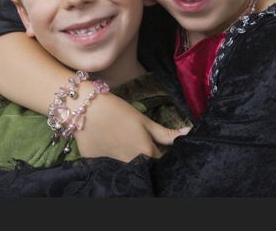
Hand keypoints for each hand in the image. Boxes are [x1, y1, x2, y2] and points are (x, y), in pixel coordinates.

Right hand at [73, 89, 189, 160]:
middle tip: (141, 147)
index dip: (164, 156)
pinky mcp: (95, 165)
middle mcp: (130, 165)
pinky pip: (108, 167)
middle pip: (145, 169)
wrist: (86, 107)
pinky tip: (107, 148)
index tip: (161, 149)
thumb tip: (189, 133)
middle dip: (147, 161)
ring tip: (124, 147)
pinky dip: (110, 161)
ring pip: (127, 170)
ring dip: (130, 163)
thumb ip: (166, 133)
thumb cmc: (118, 111)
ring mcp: (112, 168)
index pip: (162, 163)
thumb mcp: (144, 121)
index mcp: (145, 154)